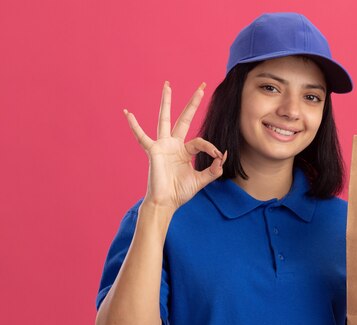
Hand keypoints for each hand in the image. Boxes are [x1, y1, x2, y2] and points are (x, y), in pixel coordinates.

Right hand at [123, 80, 227, 211]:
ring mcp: (163, 145)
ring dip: (167, 102)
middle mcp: (173, 144)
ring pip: (165, 119)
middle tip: (202, 87)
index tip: (218, 157)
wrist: (166, 202)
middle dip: (193, 103)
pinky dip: (134, 125)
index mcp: (184, 150)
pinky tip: (127, 112)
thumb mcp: (202, 180)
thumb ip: (214, 169)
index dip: (211, 148)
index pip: (201, 141)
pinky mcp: (153, 151)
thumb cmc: (180, 192)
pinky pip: (142, 136)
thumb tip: (223, 157)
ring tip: (167, 85)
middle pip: (184, 119)